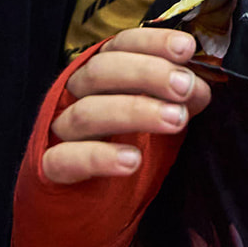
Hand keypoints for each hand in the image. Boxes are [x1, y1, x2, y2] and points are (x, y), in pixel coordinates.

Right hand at [42, 28, 212, 184]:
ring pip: (87, 112)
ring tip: (175, 121)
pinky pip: (66, 159)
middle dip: (147, 73)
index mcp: (101, 73)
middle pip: (101, 70)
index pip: (121, 45)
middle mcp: (75, 95)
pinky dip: (100, 157)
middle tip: (185, 86)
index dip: (152, 41)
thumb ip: (177, 98)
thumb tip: (198, 86)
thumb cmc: (126, 147)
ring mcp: (59, 131)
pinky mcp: (49, 169)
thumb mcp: (158, 117)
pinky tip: (132, 161)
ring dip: (134, 111)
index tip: (186, 48)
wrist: (89, 205)